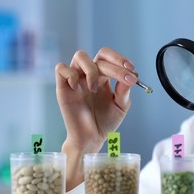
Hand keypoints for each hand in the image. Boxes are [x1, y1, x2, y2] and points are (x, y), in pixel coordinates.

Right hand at [55, 47, 136, 189]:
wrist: (92, 138)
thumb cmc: (106, 122)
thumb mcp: (121, 106)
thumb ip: (124, 90)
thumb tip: (132, 74)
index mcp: (104, 77)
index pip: (110, 58)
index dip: (120, 59)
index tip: (131, 69)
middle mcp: (90, 75)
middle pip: (100, 55)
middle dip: (114, 65)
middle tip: (125, 77)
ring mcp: (76, 79)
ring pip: (80, 56)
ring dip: (92, 69)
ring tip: (95, 88)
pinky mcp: (63, 87)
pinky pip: (61, 68)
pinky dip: (71, 74)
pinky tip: (78, 88)